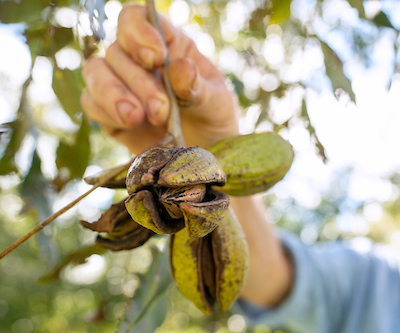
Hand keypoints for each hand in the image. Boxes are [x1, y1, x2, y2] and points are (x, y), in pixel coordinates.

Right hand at [81, 3, 238, 153]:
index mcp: (168, 44)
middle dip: (139, 82)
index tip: (157, 58)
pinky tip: (128, 125)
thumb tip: (180, 69)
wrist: (204, 157)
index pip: (137, 19)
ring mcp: (120, 84)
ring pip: (96, 73)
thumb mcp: (217, 104)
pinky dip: (106, 113)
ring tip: (136, 118)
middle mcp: (138, 59)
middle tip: (160, 111)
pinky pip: (91, 103)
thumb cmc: (212, 120)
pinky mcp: (108, 112)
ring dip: (113, 95)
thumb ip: (199, 88)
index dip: (139, 32)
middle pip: (118, 52)